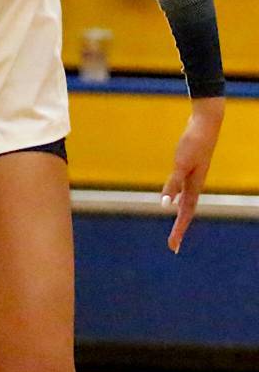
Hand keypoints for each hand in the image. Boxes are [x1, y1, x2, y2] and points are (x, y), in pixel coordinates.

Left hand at [161, 96, 223, 253]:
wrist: (205, 124)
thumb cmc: (193, 143)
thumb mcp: (181, 164)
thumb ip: (174, 183)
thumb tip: (166, 204)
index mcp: (194, 187)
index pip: (185, 214)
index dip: (179, 230)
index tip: (173, 246)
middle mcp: (195, 184)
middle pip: (186, 212)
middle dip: (180, 229)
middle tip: (173, 246)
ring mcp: (193, 176)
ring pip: (186, 201)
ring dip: (180, 215)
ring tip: (176, 228)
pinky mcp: (189, 167)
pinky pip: (183, 189)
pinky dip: (178, 198)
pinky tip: (174, 199)